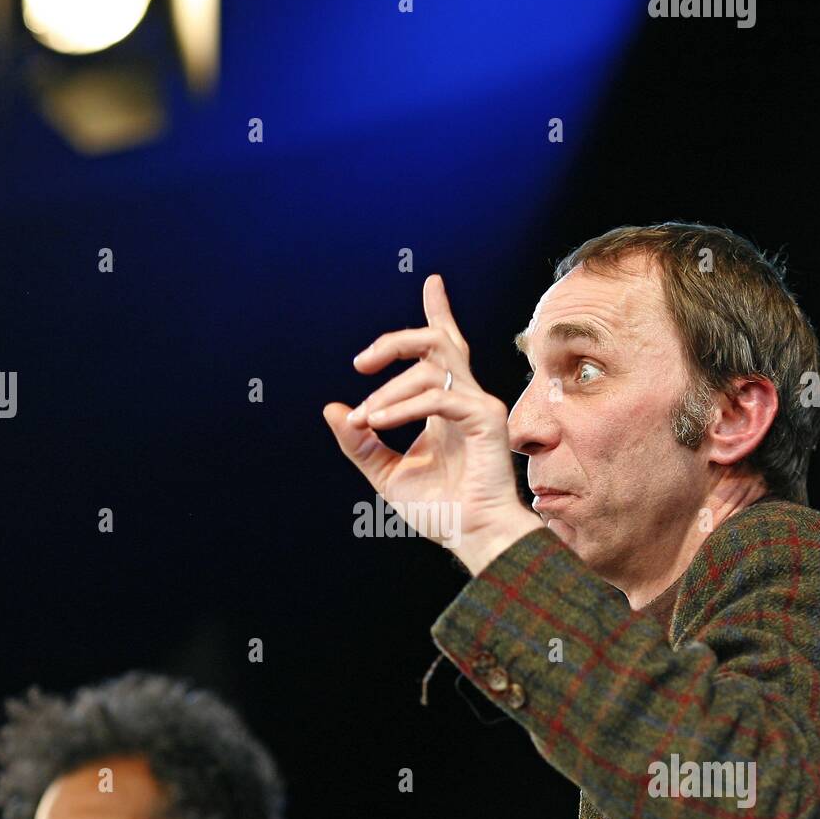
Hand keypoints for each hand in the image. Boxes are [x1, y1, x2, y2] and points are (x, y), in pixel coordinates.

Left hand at [323, 275, 538, 573]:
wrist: (472, 537)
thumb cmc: (441, 510)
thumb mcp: (386, 473)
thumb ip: (360, 442)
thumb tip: (333, 410)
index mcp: (445, 406)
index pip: (442, 348)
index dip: (438, 310)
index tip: (432, 281)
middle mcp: (464, 398)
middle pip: (437, 341)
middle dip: (395, 340)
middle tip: (360, 363)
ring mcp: (478, 405)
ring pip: (432, 365)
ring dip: (388, 391)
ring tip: (365, 420)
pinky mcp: (486, 419)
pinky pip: (438, 397)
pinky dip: (402, 407)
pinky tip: (378, 422)